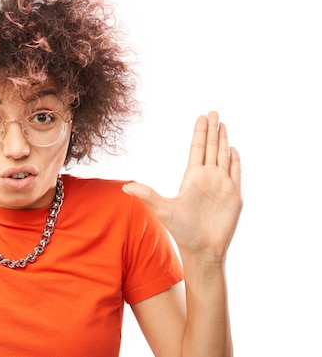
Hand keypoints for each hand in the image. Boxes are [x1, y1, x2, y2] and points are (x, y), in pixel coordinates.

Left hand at [123, 111, 242, 260]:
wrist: (202, 249)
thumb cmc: (181, 230)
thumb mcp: (162, 209)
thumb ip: (146, 194)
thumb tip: (124, 186)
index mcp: (191, 177)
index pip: (197, 148)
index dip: (199, 133)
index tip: (201, 117)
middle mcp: (207, 178)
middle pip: (211, 147)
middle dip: (213, 129)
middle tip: (213, 111)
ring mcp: (221, 185)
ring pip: (223, 156)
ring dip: (224, 140)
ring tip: (223, 124)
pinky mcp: (234, 195)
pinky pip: (235, 172)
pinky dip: (236, 160)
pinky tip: (234, 149)